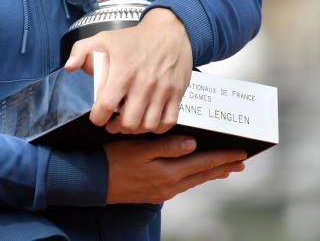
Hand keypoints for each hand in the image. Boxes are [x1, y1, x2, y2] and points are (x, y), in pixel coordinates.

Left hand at [65, 8, 192, 133]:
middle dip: (117, 126)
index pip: (106, 106)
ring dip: (136, 129)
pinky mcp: (177, 93)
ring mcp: (162, 90)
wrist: (168, 31)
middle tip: (113, 122)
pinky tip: (148, 121)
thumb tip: (69, 68)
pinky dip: (158, 128)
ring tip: (129, 122)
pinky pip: (168, 122)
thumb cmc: (134, 38)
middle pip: (129, 122)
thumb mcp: (103, 38)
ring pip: (148, 125)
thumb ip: (81, 51)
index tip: (97, 117)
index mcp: (123, 71)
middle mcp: (144, 83)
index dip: (98, 118)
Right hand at [104, 136, 246, 203]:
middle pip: (203, 174)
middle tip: (241, 161)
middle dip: (223, 166)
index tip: (241, 153)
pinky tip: (197, 173)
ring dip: (211, 173)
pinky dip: (195, 176)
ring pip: (194, 180)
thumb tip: (193, 143)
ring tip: (225, 168)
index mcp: (168, 172)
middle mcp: (170, 185)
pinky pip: (183, 183)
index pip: (203, 163)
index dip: (223, 157)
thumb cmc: (115, 159)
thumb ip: (167, 146)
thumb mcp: (140, 148)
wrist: (95, 182)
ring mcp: (163, 191)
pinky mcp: (155, 192)